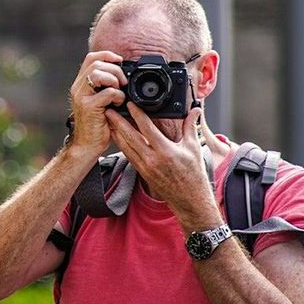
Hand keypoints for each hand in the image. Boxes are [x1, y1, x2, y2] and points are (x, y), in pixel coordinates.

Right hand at [67, 51, 126, 154]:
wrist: (87, 146)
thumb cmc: (96, 125)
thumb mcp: (99, 101)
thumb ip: (105, 87)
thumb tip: (122, 75)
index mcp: (80, 84)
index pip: (91, 58)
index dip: (107, 55)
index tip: (120, 61)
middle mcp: (78, 88)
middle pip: (97, 64)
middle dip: (115, 70)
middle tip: (123, 83)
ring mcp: (82, 97)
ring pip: (99, 74)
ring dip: (115, 81)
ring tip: (119, 93)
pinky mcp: (89, 107)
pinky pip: (107, 92)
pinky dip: (118, 96)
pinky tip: (118, 104)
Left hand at [106, 105, 218, 224]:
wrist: (189, 199)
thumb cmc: (193, 174)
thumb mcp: (193, 148)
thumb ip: (191, 127)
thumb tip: (195, 110)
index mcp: (166, 151)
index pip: (147, 128)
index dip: (136, 114)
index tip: (129, 104)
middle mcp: (153, 159)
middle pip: (130, 136)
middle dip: (118, 122)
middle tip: (109, 110)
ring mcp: (145, 167)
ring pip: (126, 146)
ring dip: (116, 132)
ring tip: (108, 121)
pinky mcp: (142, 172)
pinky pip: (128, 155)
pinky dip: (121, 144)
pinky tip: (116, 137)